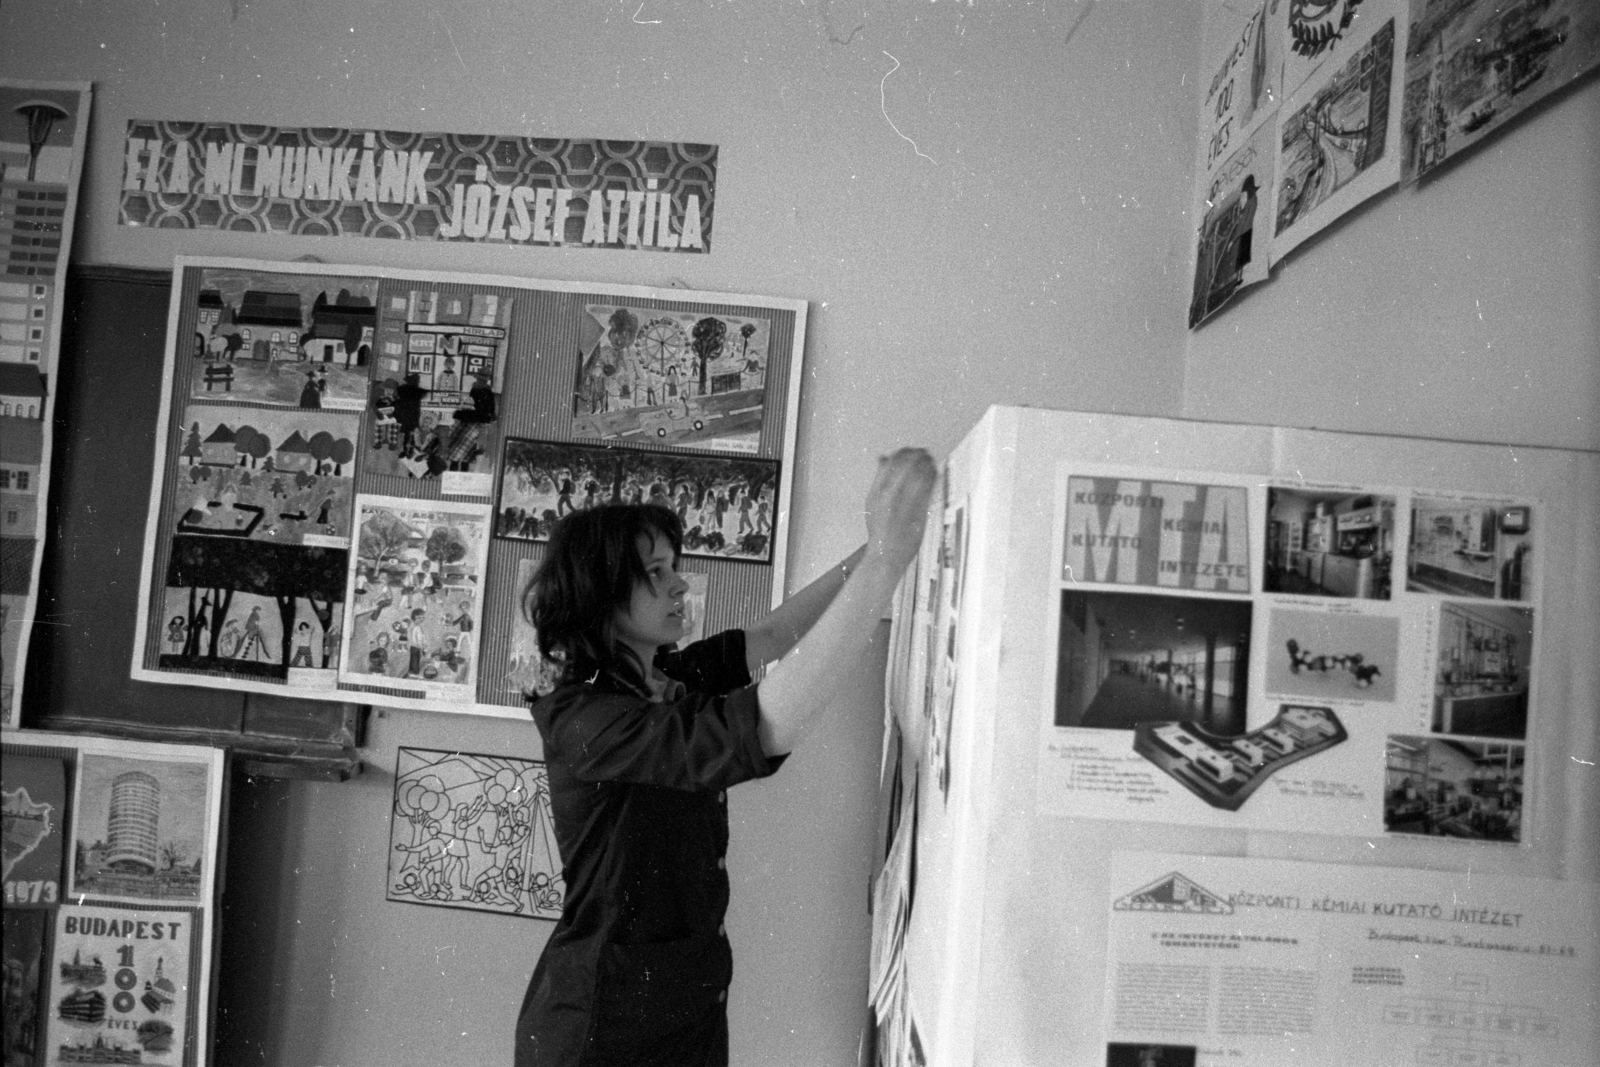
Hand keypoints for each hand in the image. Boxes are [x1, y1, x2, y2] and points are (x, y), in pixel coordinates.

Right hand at [863, 447, 937, 570]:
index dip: (903, 453)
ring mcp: (904, 503)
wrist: (885, 554)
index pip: (891, 462)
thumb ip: (877, 479)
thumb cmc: (879, 530)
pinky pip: (928, 487)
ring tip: (930, 460)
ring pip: (919, 473)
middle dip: (917, 455)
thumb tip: (882, 458)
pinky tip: (935, 473)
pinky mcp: (918, 512)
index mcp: (877, 491)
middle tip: (924, 452)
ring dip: (927, 463)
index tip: (910, 451)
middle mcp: (889, 495)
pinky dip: (932, 476)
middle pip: (906, 464)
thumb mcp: (872, 502)